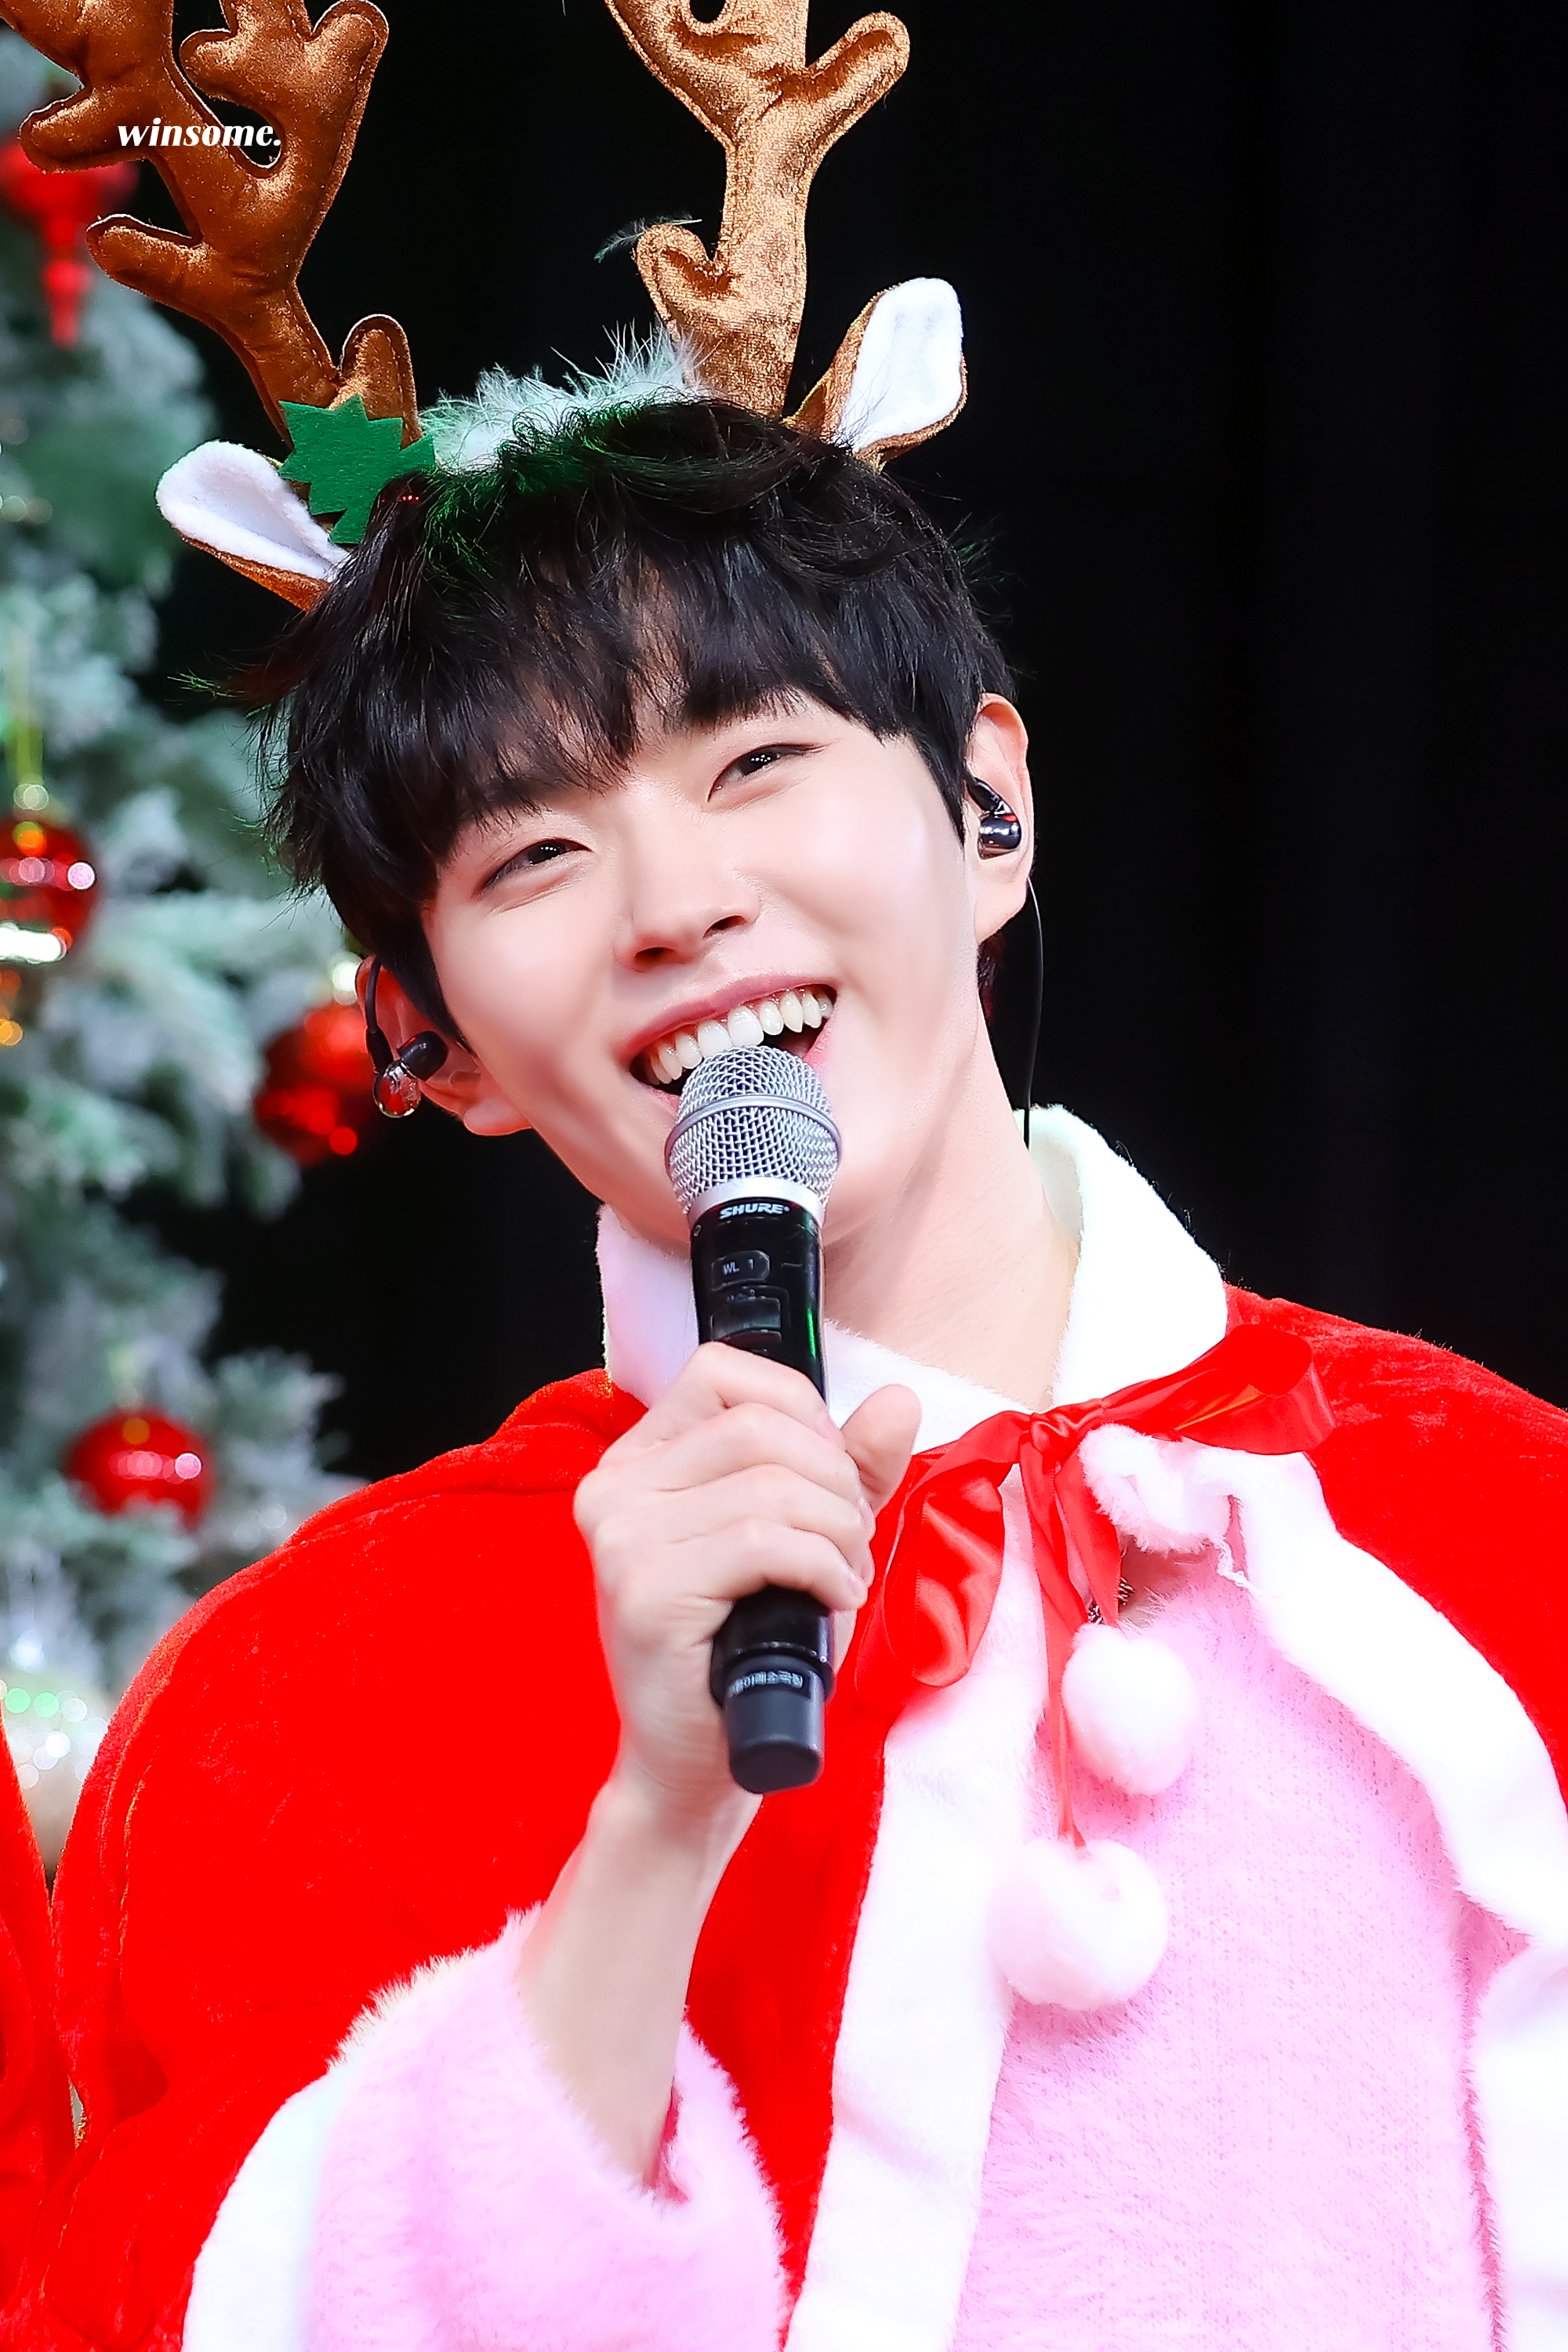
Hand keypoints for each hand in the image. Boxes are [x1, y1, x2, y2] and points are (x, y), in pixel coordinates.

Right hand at [574, 1344, 919, 1831]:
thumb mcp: (806, 1539)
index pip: (722, 1372)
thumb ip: (849, 1468)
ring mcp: (622, 1539)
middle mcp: (614, 1489)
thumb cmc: (749, 1648)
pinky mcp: (646, 1593)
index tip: (830, 1476)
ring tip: (842, 1576)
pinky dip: (823, 1568)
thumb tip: (898, 1399)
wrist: (699, 1766)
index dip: (801, 1412)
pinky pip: (764, 1544)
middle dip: (835, 1481)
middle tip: (850, 1542)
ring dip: (838, 1532)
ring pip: (770, 1486)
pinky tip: (832, 1602)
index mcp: (639, 1462)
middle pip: (759, 1428)